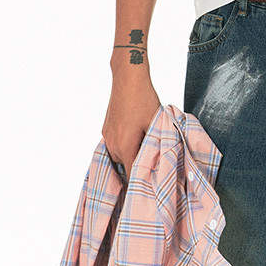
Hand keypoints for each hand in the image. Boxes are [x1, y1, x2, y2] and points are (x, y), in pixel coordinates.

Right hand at [102, 67, 160, 182]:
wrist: (128, 78)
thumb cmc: (144, 99)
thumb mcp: (155, 123)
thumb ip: (155, 144)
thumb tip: (160, 159)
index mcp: (125, 146)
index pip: (132, 175)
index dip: (142, 182)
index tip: (150, 187)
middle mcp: (112, 144)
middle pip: (126, 166)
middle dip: (138, 166)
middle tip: (153, 162)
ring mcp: (107, 136)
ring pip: (120, 155)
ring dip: (131, 154)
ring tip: (144, 145)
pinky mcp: (106, 129)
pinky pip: (115, 144)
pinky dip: (125, 144)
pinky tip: (135, 134)